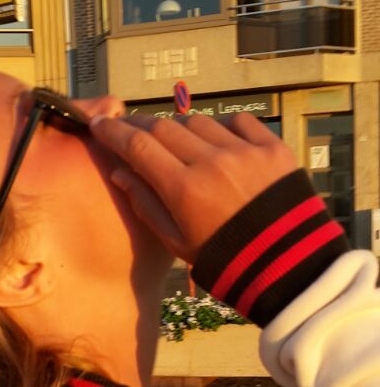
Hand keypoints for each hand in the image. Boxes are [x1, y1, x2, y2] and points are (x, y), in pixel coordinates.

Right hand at [89, 112, 299, 263]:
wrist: (287, 265)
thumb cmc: (226, 259)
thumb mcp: (177, 242)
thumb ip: (146, 205)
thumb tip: (119, 172)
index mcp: (184, 190)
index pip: (137, 146)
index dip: (113, 132)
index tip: (99, 124)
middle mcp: (211, 163)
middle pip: (164, 127)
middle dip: (142, 126)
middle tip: (133, 131)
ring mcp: (244, 152)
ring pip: (198, 121)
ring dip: (181, 128)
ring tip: (179, 142)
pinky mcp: (273, 148)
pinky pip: (239, 121)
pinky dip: (222, 127)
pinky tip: (219, 142)